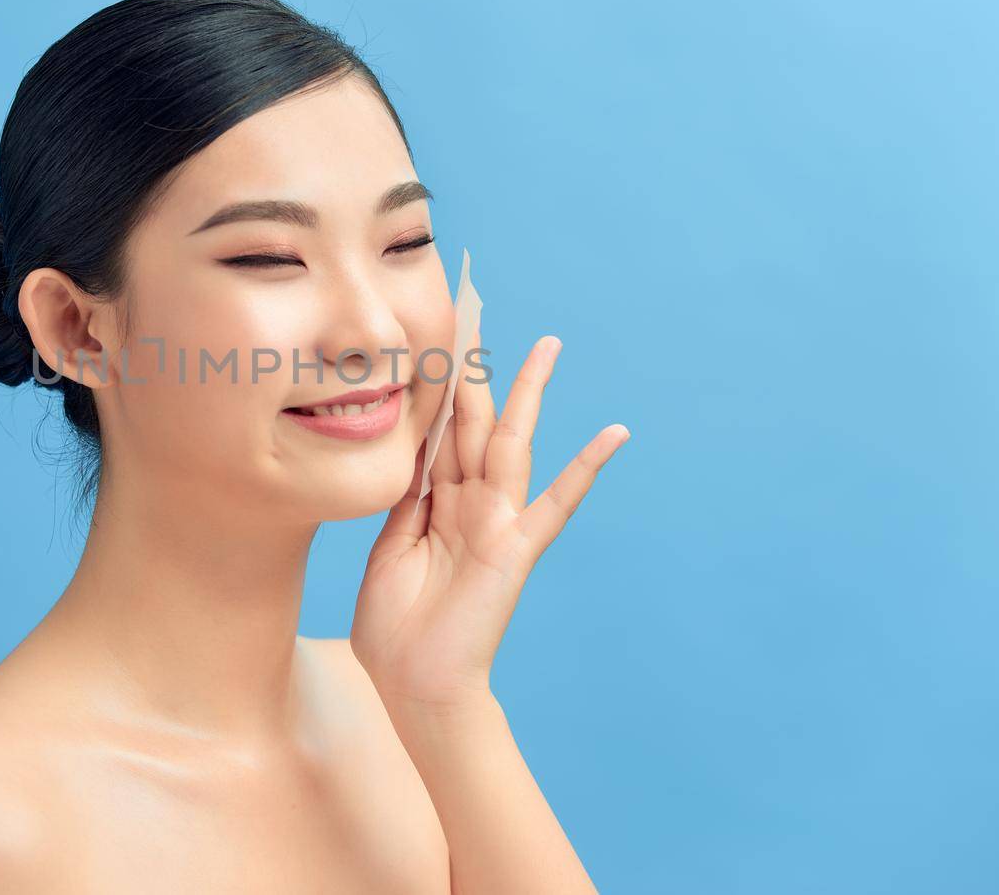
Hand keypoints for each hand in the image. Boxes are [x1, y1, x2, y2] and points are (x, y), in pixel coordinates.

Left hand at [350, 329, 629, 718]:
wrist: (416, 687)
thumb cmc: (395, 629)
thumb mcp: (385, 550)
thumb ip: (404, 501)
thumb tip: (409, 452)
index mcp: (434, 502)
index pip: (439, 430)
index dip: (439, 386)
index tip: (440, 338)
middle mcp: (469, 503)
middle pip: (474, 421)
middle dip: (476, 368)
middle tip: (478, 310)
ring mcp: (496, 522)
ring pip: (511, 443)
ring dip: (527, 393)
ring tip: (546, 345)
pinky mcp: (515, 549)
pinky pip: (556, 504)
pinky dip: (586, 469)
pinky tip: (613, 434)